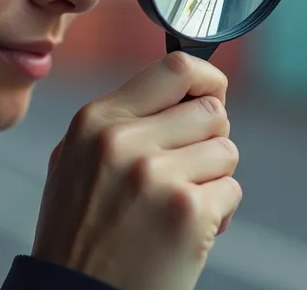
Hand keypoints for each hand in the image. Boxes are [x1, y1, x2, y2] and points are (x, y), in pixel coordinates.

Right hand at [31, 52, 241, 289]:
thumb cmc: (79, 236)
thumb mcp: (75, 163)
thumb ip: (119, 122)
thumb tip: (183, 87)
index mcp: (96, 121)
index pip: (175, 69)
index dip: (208, 79)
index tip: (214, 93)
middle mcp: (123, 141)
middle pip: (212, 111)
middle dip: (209, 142)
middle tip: (186, 173)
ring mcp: (156, 176)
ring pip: (226, 151)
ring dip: (213, 180)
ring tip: (178, 206)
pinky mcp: (187, 211)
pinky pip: (231, 191)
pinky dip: (218, 215)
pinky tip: (185, 233)